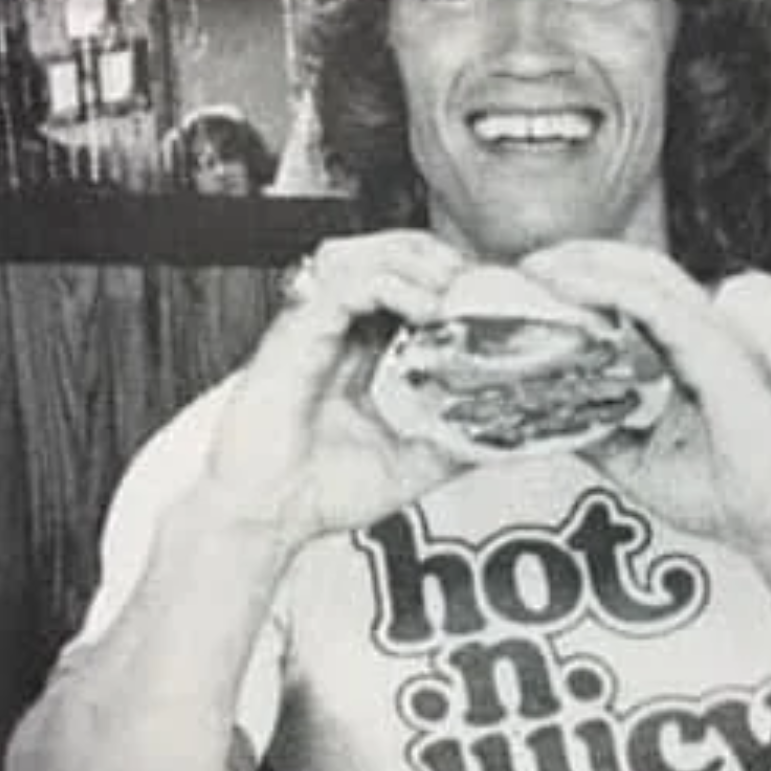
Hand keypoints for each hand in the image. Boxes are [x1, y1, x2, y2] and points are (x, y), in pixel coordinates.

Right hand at [203, 230, 469, 542]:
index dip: (452, 285)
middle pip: (391, 256)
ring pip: (369, 254)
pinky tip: (427, 308)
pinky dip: (394, 283)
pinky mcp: (298, 331)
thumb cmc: (318, 491)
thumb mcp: (411, 465)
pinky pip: (348, 282)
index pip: (410, 288)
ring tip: (456, 290)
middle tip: (481, 290)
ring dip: (421, 262)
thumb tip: (505, 430)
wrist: (265, 516)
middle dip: (444, 262)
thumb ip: (454, 441)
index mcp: (361, 351)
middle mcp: (338, 330)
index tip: (493, 303)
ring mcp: (316, 326)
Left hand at [522, 241, 770, 593]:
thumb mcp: (640, 463)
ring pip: (647, 275)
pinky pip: (653, 304)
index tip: (541, 284)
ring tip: (539, 266)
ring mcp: (719, 338)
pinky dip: (607, 289)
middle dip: (583, 257)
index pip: (642, 296)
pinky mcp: (718, 350)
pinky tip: (568, 287)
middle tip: (530, 264)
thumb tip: (553, 424)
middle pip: (643, 269)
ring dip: (589, 263)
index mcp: (699, 354)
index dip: (592, 280)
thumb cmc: (729, 497)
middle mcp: (712, 335)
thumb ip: (602, 436)